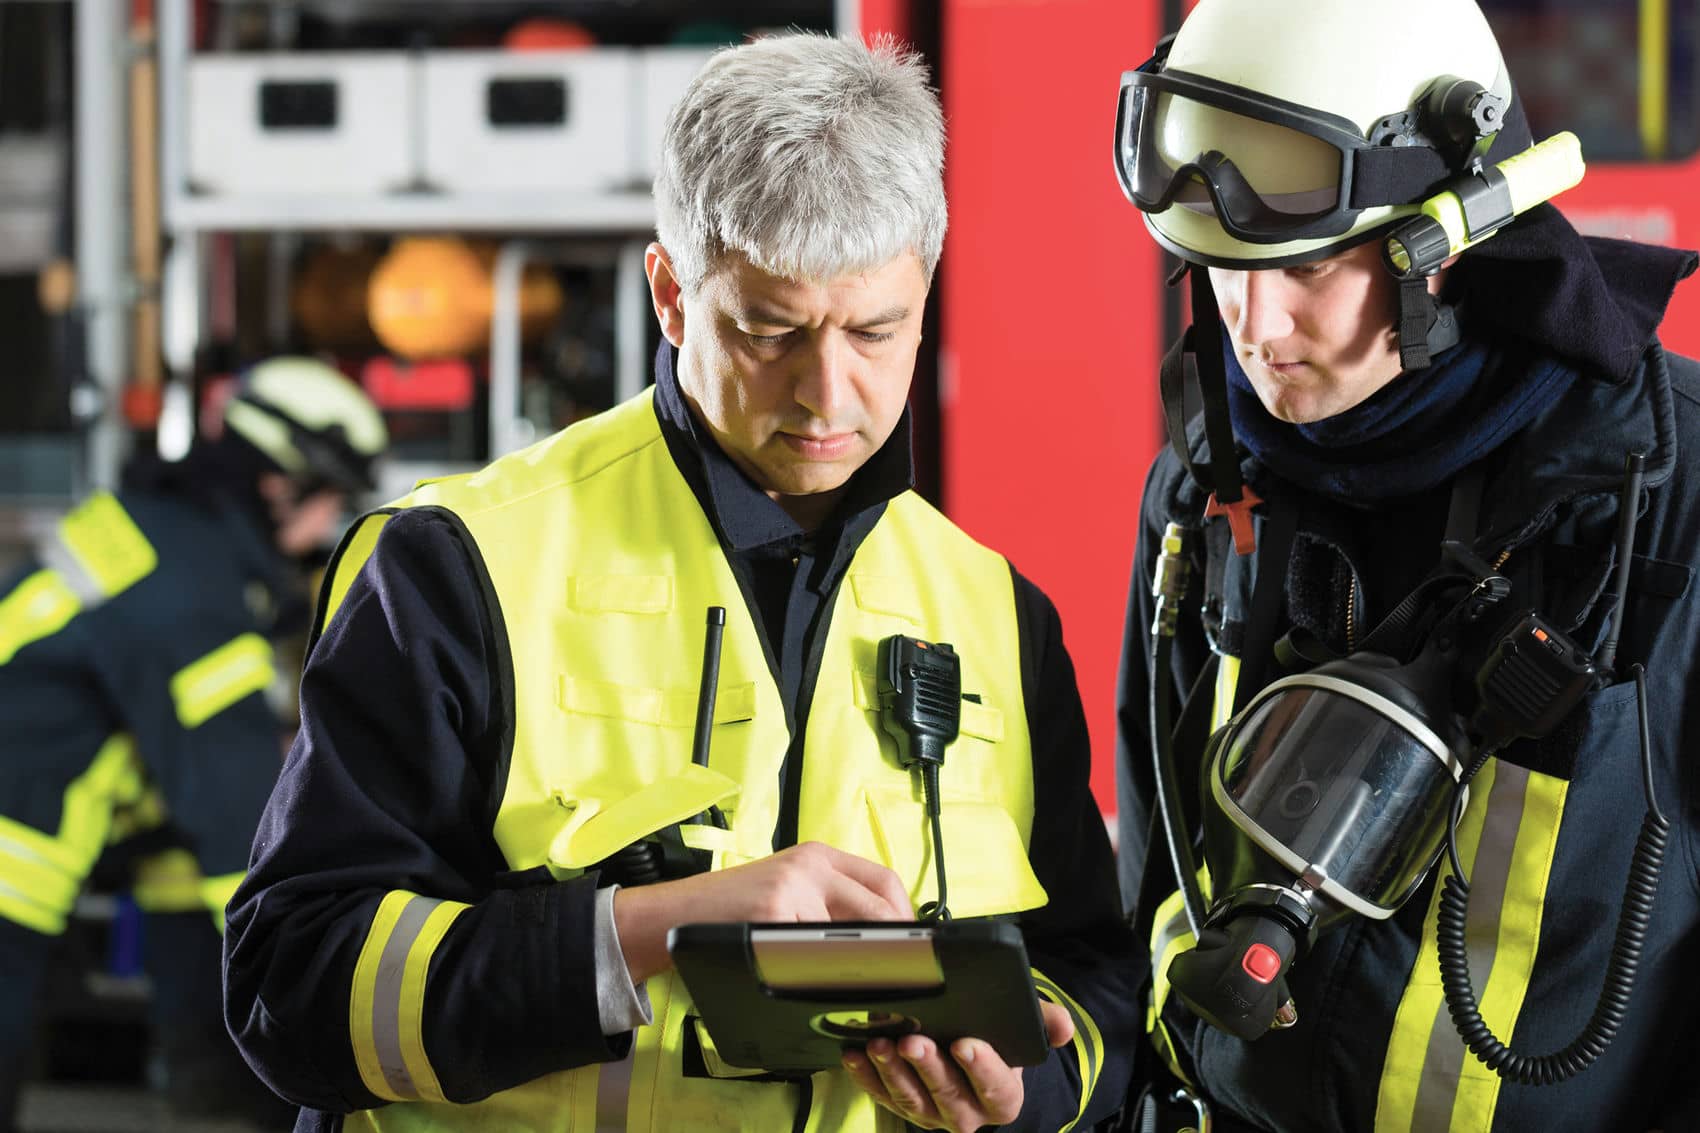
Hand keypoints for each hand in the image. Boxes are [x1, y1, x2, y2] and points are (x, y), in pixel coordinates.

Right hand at [612, 841, 911, 982]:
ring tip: (863, 990)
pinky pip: (813, 955)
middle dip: (895, 949)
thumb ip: (830, 902)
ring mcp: (790, 888)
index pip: (885, 882)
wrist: (675, 913)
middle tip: (900, 978)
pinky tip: (820, 988)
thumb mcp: (787, 889)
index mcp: (818, 857)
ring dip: (861, 968)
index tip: (913, 949)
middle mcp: (809, 865)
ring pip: (850, 936)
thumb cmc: (733, 910)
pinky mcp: (770, 915)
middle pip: (878, 909)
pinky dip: (822, 976)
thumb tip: (886, 940)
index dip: (906, 919)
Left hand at [841, 999, 1075, 1131]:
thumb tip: (1063, 1027)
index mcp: (1002, 1096)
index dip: (981, 1068)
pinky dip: (866, 1076)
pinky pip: (881, 1096)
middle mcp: (968, 1114)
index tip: (965, 1043)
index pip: (996, 1090)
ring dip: (892, 1073)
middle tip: (912, 1041)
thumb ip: (1045, 1022)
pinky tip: (854, 1054)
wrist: (973, 1057)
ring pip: (911, 1100)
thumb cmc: (998, 1040)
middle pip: (948, 1096)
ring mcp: (931, 1114)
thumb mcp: (1024, 1028)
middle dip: (928, 1068)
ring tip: (879, 1045)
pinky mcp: (900, 1106)